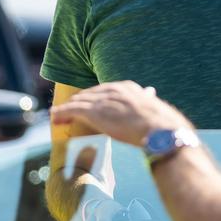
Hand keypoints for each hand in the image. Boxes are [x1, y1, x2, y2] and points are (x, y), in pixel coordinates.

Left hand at [50, 81, 189, 146]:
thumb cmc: (165, 127)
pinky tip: (55, 117)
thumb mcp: (156, 110)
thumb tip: (154, 99)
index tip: (91, 104)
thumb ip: (149, 103)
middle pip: (91, 94)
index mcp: (129, 88)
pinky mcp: (95, 112)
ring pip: (80, 101)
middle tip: (70, 110)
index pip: (106, 90)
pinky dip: (62, 112)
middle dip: (80, 102)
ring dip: (68, 108)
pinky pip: (73, 110)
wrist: (163, 132)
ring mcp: (104, 100)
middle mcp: (115, 90)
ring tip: (58, 114)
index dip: (96, 98)